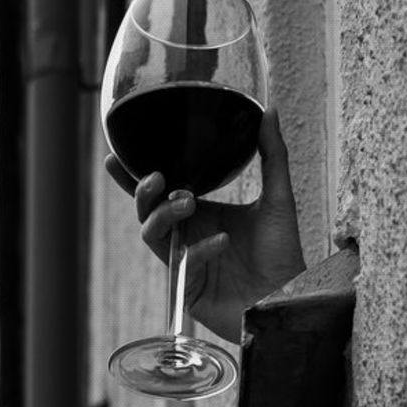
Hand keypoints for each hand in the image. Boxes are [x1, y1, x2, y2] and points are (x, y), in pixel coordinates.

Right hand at [106, 104, 306, 345]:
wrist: (292, 296)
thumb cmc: (282, 253)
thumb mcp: (279, 197)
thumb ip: (272, 154)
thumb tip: (269, 110)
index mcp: (200, 212)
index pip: (159, 192)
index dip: (131, 177)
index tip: (114, 156)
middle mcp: (187, 235)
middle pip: (146, 211)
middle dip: (143, 193)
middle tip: (157, 178)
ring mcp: (184, 261)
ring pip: (151, 235)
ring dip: (163, 215)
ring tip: (188, 203)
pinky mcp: (188, 288)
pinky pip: (181, 263)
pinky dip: (199, 249)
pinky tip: (222, 242)